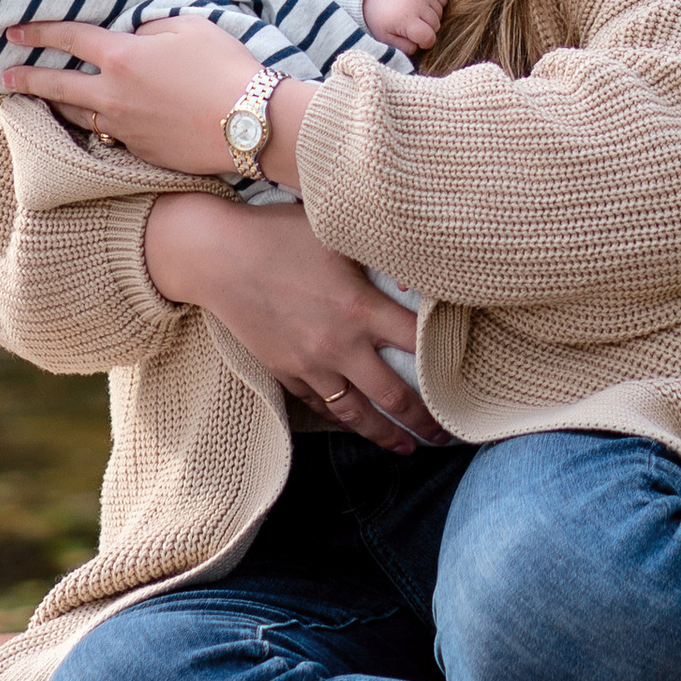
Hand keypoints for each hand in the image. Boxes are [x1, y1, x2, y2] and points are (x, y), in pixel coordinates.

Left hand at [0, 12, 305, 178]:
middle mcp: (112, 94)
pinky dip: (94, 125)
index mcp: (120, 56)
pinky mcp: (139, 152)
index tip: (15, 31)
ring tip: (39, 99)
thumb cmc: (223, 67)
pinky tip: (92, 122)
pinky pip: (107, 135)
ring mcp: (124, 128)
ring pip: (76, 115)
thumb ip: (149, 27)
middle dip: (27, 77)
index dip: (38, 32)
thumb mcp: (187, 27)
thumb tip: (134, 35)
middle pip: (57, 85)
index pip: (68, 38)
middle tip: (5, 74)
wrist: (249, 122)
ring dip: (54, 105)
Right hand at [144, 194, 444, 451]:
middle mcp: (339, 345)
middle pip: (394, 396)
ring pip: (355, 413)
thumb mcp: (335, 233)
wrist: (216, 255)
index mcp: (359, 308)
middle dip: (424, 421)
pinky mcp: (283, 371)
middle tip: (446, 435)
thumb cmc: (278, 233)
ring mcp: (309, 364)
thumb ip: (381, 253)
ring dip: (384, 434)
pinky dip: (340, 417)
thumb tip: (421, 274)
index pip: (416, 344)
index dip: (445, 363)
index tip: (464, 379)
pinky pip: (318, 404)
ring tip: (406, 447)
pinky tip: (353, 421)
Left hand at [360, 0, 444, 50]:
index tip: (416, 40)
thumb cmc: (379, 18)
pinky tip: (424, 6)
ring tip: (416, 15)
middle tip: (412, 27)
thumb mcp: (385, 37)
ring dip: (432, 17)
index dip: (425, 43)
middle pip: (436, 26)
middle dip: (427, 30)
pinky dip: (437, 4)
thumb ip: (404, 47)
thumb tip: (420, 47)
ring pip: (440, 13)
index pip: (429, 37)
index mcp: (405, 20)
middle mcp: (416, 4)